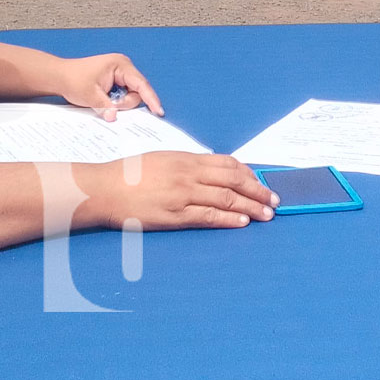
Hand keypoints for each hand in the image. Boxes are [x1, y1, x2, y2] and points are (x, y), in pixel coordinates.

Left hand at [56, 53, 163, 119]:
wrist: (59, 76)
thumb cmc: (73, 79)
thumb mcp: (90, 96)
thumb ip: (105, 107)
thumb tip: (115, 117)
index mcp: (120, 65)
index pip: (141, 84)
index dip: (151, 98)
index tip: (158, 111)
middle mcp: (123, 67)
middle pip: (137, 92)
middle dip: (126, 103)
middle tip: (110, 107)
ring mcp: (119, 74)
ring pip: (130, 95)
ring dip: (120, 103)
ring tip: (104, 102)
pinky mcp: (115, 81)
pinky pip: (123, 94)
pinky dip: (117, 102)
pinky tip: (106, 102)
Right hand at [88, 152, 276, 228]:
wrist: (105, 189)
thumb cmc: (129, 174)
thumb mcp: (162, 159)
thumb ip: (186, 165)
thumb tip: (210, 171)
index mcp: (185, 158)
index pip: (227, 163)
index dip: (248, 173)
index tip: (260, 181)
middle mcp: (188, 174)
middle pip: (233, 180)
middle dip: (258, 190)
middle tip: (274, 199)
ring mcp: (182, 195)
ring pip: (226, 199)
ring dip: (251, 206)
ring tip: (267, 214)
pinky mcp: (175, 215)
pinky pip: (208, 216)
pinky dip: (228, 218)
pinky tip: (242, 221)